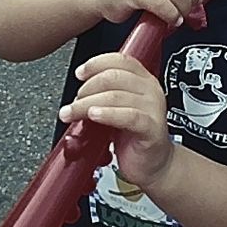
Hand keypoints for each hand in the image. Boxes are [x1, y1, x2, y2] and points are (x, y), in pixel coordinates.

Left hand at [60, 53, 175, 186]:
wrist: (152, 165)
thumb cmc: (133, 137)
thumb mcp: (115, 109)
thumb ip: (102, 96)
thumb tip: (78, 92)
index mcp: (143, 80)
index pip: (119, 61)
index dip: (96, 64)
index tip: (80, 74)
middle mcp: (150, 90)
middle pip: (113, 77)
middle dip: (87, 88)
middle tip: (74, 103)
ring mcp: (154, 108)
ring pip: (115, 96)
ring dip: (87, 104)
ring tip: (72, 113)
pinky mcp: (152, 128)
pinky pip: (128, 116)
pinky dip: (108, 114)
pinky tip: (94, 116)